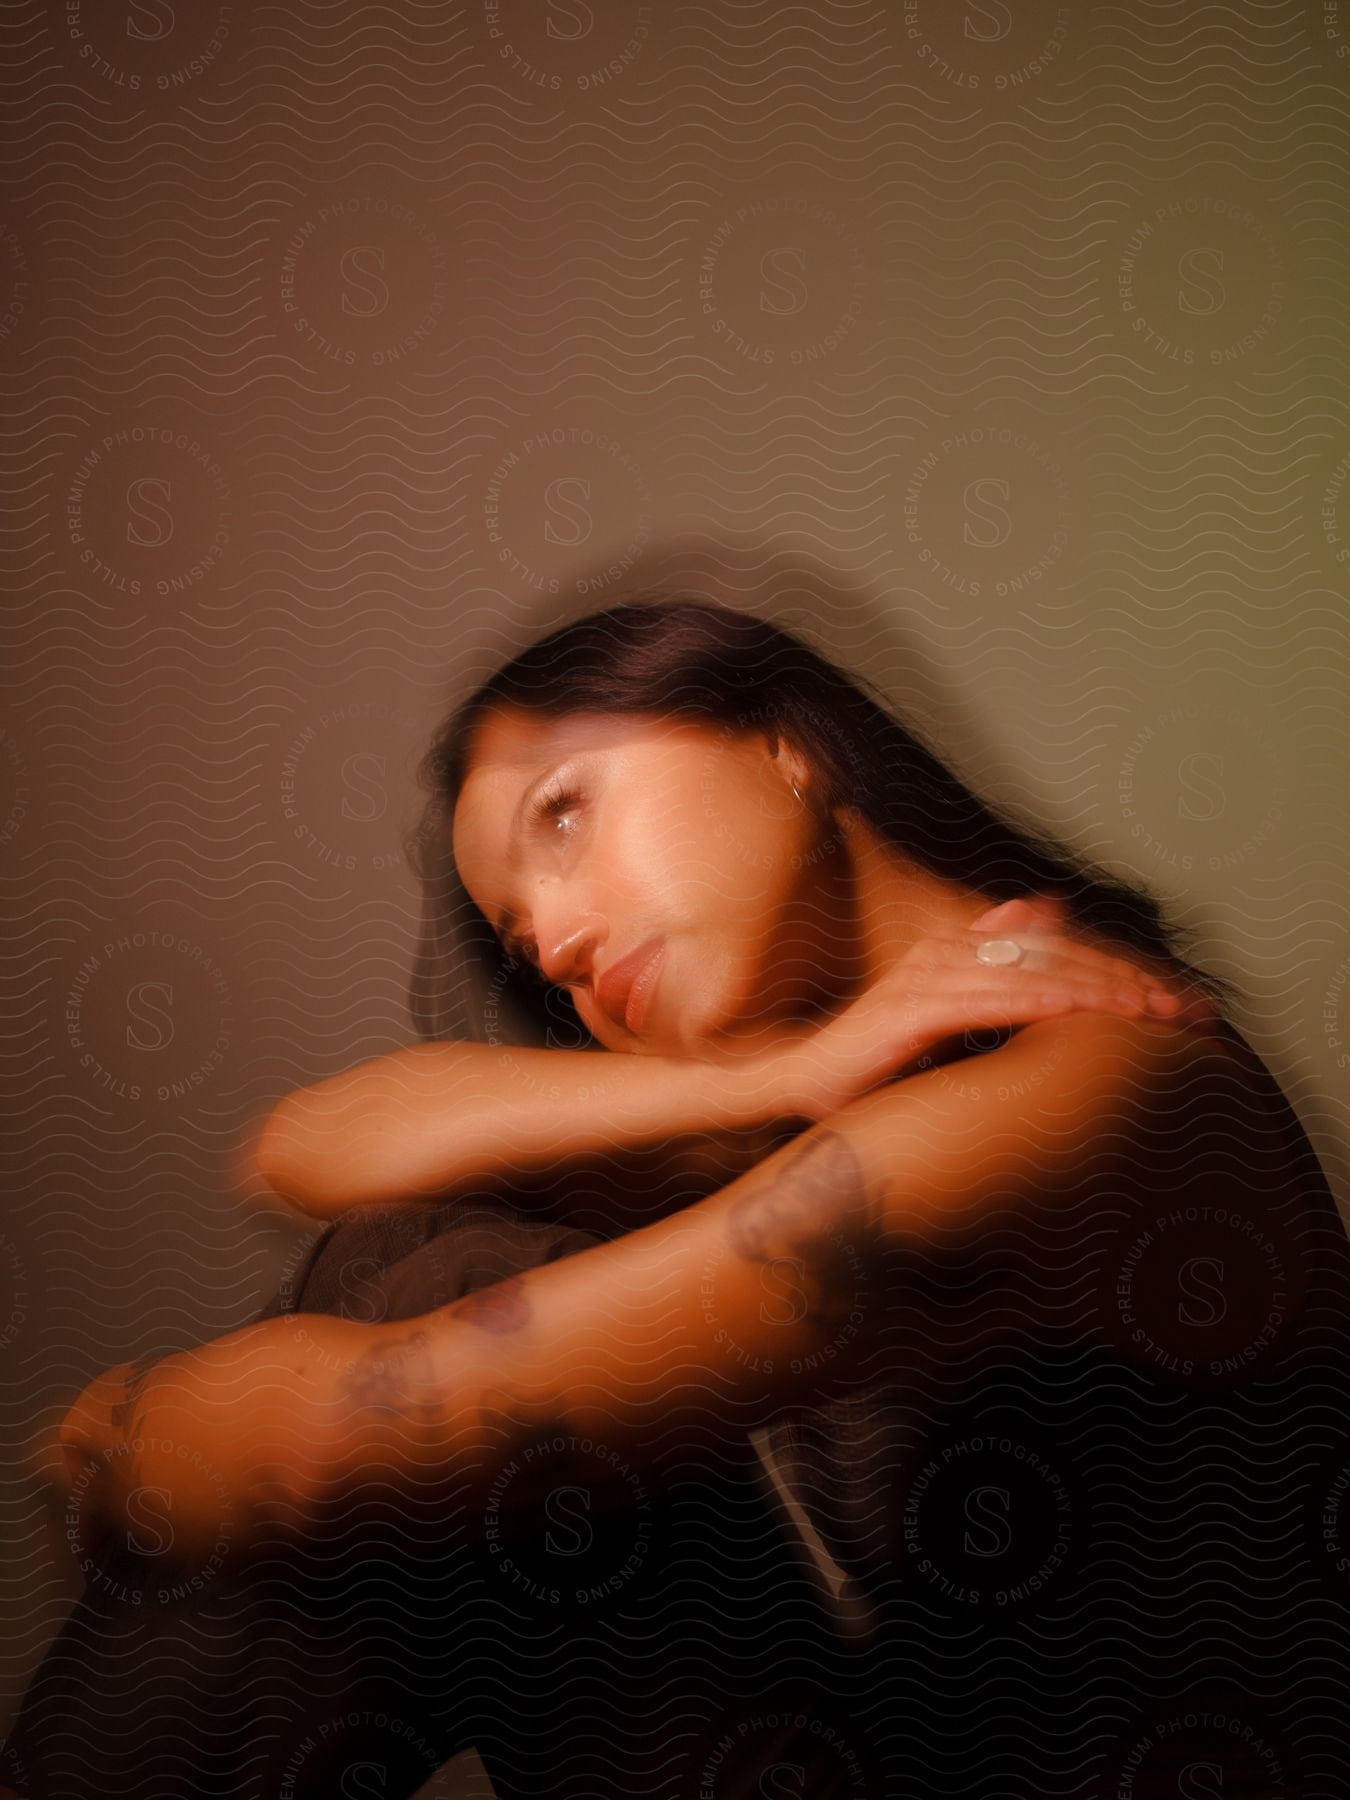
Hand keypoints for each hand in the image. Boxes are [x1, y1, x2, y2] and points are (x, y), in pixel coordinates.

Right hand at [787, 894, 1208, 1118]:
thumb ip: (996, 968)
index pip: (1058, 950)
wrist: (804, 1078)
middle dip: (1123, 979)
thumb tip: (1045, 910)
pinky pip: (985, 1000)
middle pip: (1056, 956)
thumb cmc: (879, 1056)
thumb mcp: (949, 1014)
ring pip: (1029, 973)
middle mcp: (947, 951)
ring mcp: (927, 976)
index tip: (1175, 999)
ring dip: (1092, 989)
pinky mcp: (910, 1009)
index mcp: (962, 948)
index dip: (1119, 968)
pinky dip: (1032, 1001)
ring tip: (1145, 1008)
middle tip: (1182, 1007)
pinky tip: (1072, 1008)